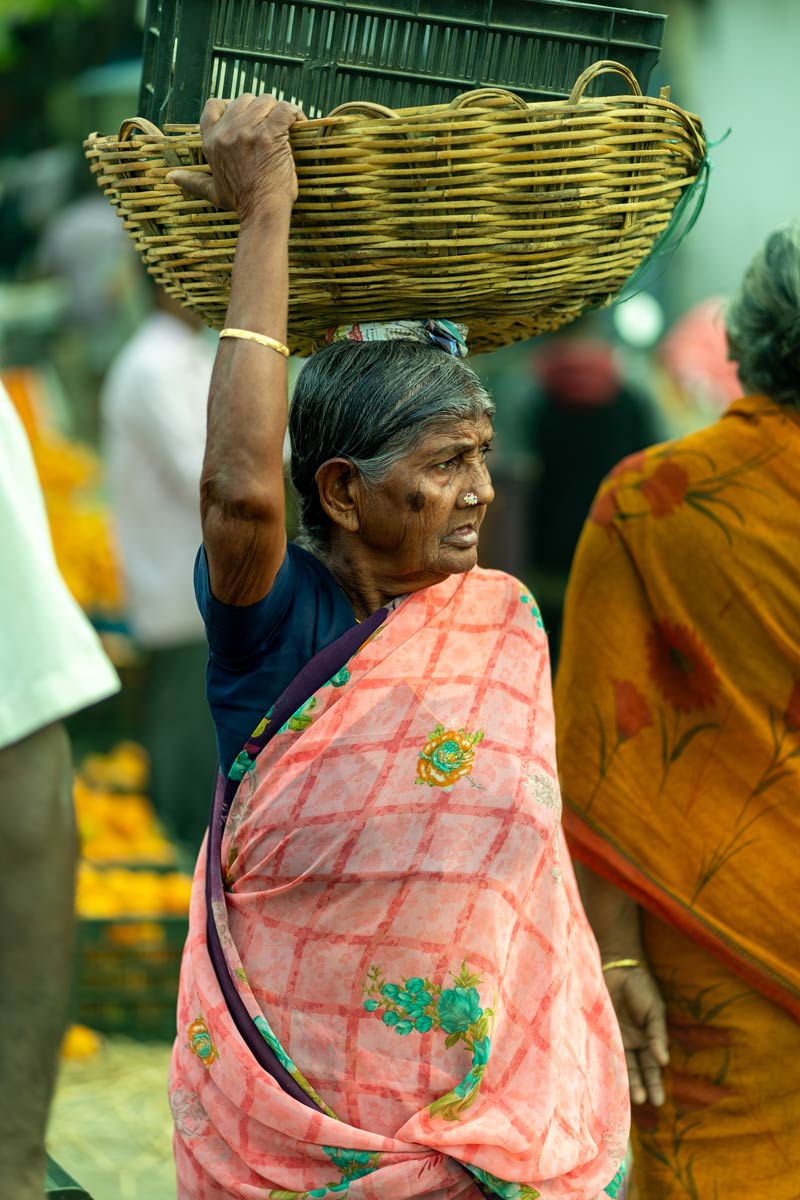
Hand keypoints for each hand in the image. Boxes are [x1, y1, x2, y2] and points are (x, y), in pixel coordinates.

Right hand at [167, 93, 306, 218]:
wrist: (261, 213)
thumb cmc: (241, 204)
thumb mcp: (212, 192)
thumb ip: (193, 182)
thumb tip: (170, 178)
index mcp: (211, 140)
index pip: (214, 105)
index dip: (233, 105)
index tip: (248, 119)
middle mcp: (226, 132)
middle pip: (244, 99)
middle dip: (260, 109)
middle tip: (272, 126)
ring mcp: (247, 131)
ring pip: (266, 101)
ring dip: (279, 110)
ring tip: (287, 127)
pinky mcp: (269, 134)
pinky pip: (285, 109)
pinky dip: (295, 113)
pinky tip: (299, 124)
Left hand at [604, 963, 668, 1105]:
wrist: (616, 966)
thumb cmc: (640, 986)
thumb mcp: (655, 1010)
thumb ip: (657, 1034)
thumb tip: (664, 1061)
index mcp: (647, 1039)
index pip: (651, 1067)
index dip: (654, 1084)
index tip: (658, 1101)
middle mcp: (630, 1043)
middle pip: (635, 1070)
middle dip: (638, 1086)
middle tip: (640, 1102)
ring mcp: (613, 1038)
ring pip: (619, 1065)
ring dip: (623, 1081)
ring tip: (627, 1097)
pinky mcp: (598, 1032)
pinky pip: (602, 1052)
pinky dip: (605, 1065)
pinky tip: (607, 1078)